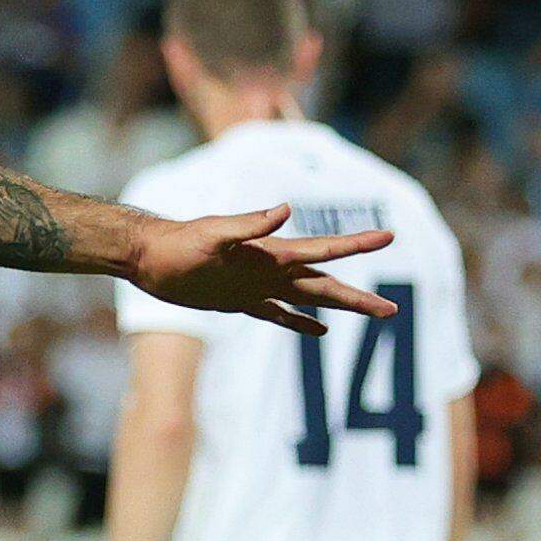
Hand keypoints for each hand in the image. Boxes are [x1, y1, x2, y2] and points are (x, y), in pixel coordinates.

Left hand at [122, 206, 396, 336]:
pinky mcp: (239, 301)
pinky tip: (319, 331)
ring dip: (339, 306)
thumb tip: (285, 209)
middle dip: (357, 296)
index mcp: (271, 253)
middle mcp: (271, 268)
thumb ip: (248, 225)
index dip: (356, 245)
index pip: (322, 250)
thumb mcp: (212, 233)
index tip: (388, 236)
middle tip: (391, 309)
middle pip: (324, 283)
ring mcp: (257, 285)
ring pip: (308, 298)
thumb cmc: (178, 243)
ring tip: (372, 312)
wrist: (149, 256)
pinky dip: (299, 322)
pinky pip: (278, 314)